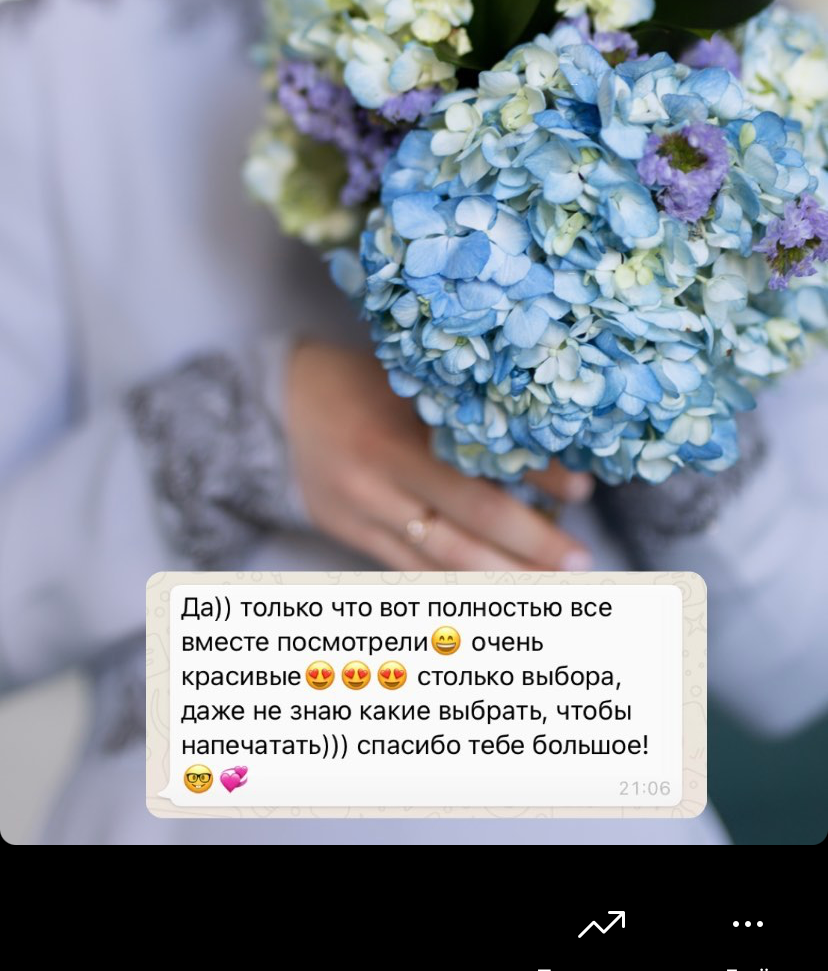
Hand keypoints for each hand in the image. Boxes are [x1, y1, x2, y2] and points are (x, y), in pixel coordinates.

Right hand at [283, 341, 594, 570]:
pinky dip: (455, 581)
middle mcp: (376, 482)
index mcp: (394, 437)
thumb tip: (546, 441)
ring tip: (552, 586)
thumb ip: (462, 415)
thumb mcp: (411, 383)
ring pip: (440, 560)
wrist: (282, 400)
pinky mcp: (349, 536)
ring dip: (501, 576)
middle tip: (583, 559)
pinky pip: (410, 568)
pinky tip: (495, 591)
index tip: (582, 490)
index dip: (533, 482)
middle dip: (529, 547)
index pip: (476, 469)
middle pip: (464, 526)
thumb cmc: (361, 380)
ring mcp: (361, 516)